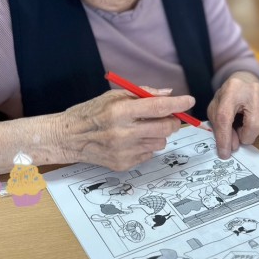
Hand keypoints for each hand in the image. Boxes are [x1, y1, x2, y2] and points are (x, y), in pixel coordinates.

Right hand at [57, 88, 195, 170]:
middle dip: (172, 120)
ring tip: (141, 129)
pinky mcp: (123, 164)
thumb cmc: (91, 113)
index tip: (189, 100)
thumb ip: (141, 94)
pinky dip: (146, 146)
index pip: (158, 107)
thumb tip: (168, 94)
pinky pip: (148, 154)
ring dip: (157, 134)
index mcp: (120, 111)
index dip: (178, 103)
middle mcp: (123, 133)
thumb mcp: (113, 96)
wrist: (68, 138)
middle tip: (167, 116)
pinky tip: (130, 141)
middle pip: (166, 128)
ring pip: (160, 143)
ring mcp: (124, 151)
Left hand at [207, 73, 258, 158]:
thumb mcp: (216, 111)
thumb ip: (221, 128)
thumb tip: (233, 146)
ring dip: (256, 132)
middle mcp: (252, 89)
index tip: (225, 153)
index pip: (225, 118)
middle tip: (240, 131)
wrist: (245, 83)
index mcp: (231, 90)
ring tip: (249, 120)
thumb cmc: (229, 99)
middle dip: (246, 136)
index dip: (224, 139)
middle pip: (255, 125)